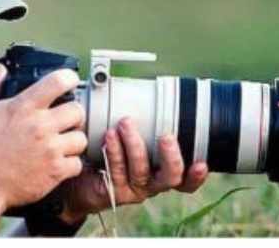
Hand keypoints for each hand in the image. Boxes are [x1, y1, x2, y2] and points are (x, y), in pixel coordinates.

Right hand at [0, 64, 88, 235]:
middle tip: (65, 120)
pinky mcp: (56, 171)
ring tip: (62, 143)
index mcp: (23, 108)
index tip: (69, 81)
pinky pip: (77, 163)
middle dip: (73, 114)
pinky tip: (58, 162)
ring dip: (73, 140)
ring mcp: (50, 149)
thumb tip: (0, 70)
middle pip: (77, 110)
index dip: (68, 78)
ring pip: (81, 138)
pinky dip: (70, 164)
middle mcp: (40, 126)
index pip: (58, 81)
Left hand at [59, 116, 209, 223]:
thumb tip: (140, 87)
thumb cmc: (104, 152)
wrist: (76, 176)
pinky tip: (108, 137)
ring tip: (124, 124)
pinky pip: (116, 172)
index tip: (201, 162)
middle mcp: (150, 182)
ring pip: (141, 171)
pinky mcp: (112, 192)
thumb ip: (137, 120)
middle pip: (171, 177)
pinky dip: (114, 152)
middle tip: (166, 136)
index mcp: (160, 170)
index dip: (196, 175)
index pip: (185, 178)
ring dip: (135, 145)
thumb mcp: (126, 136)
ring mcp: (132, 189)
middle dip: (171, 156)